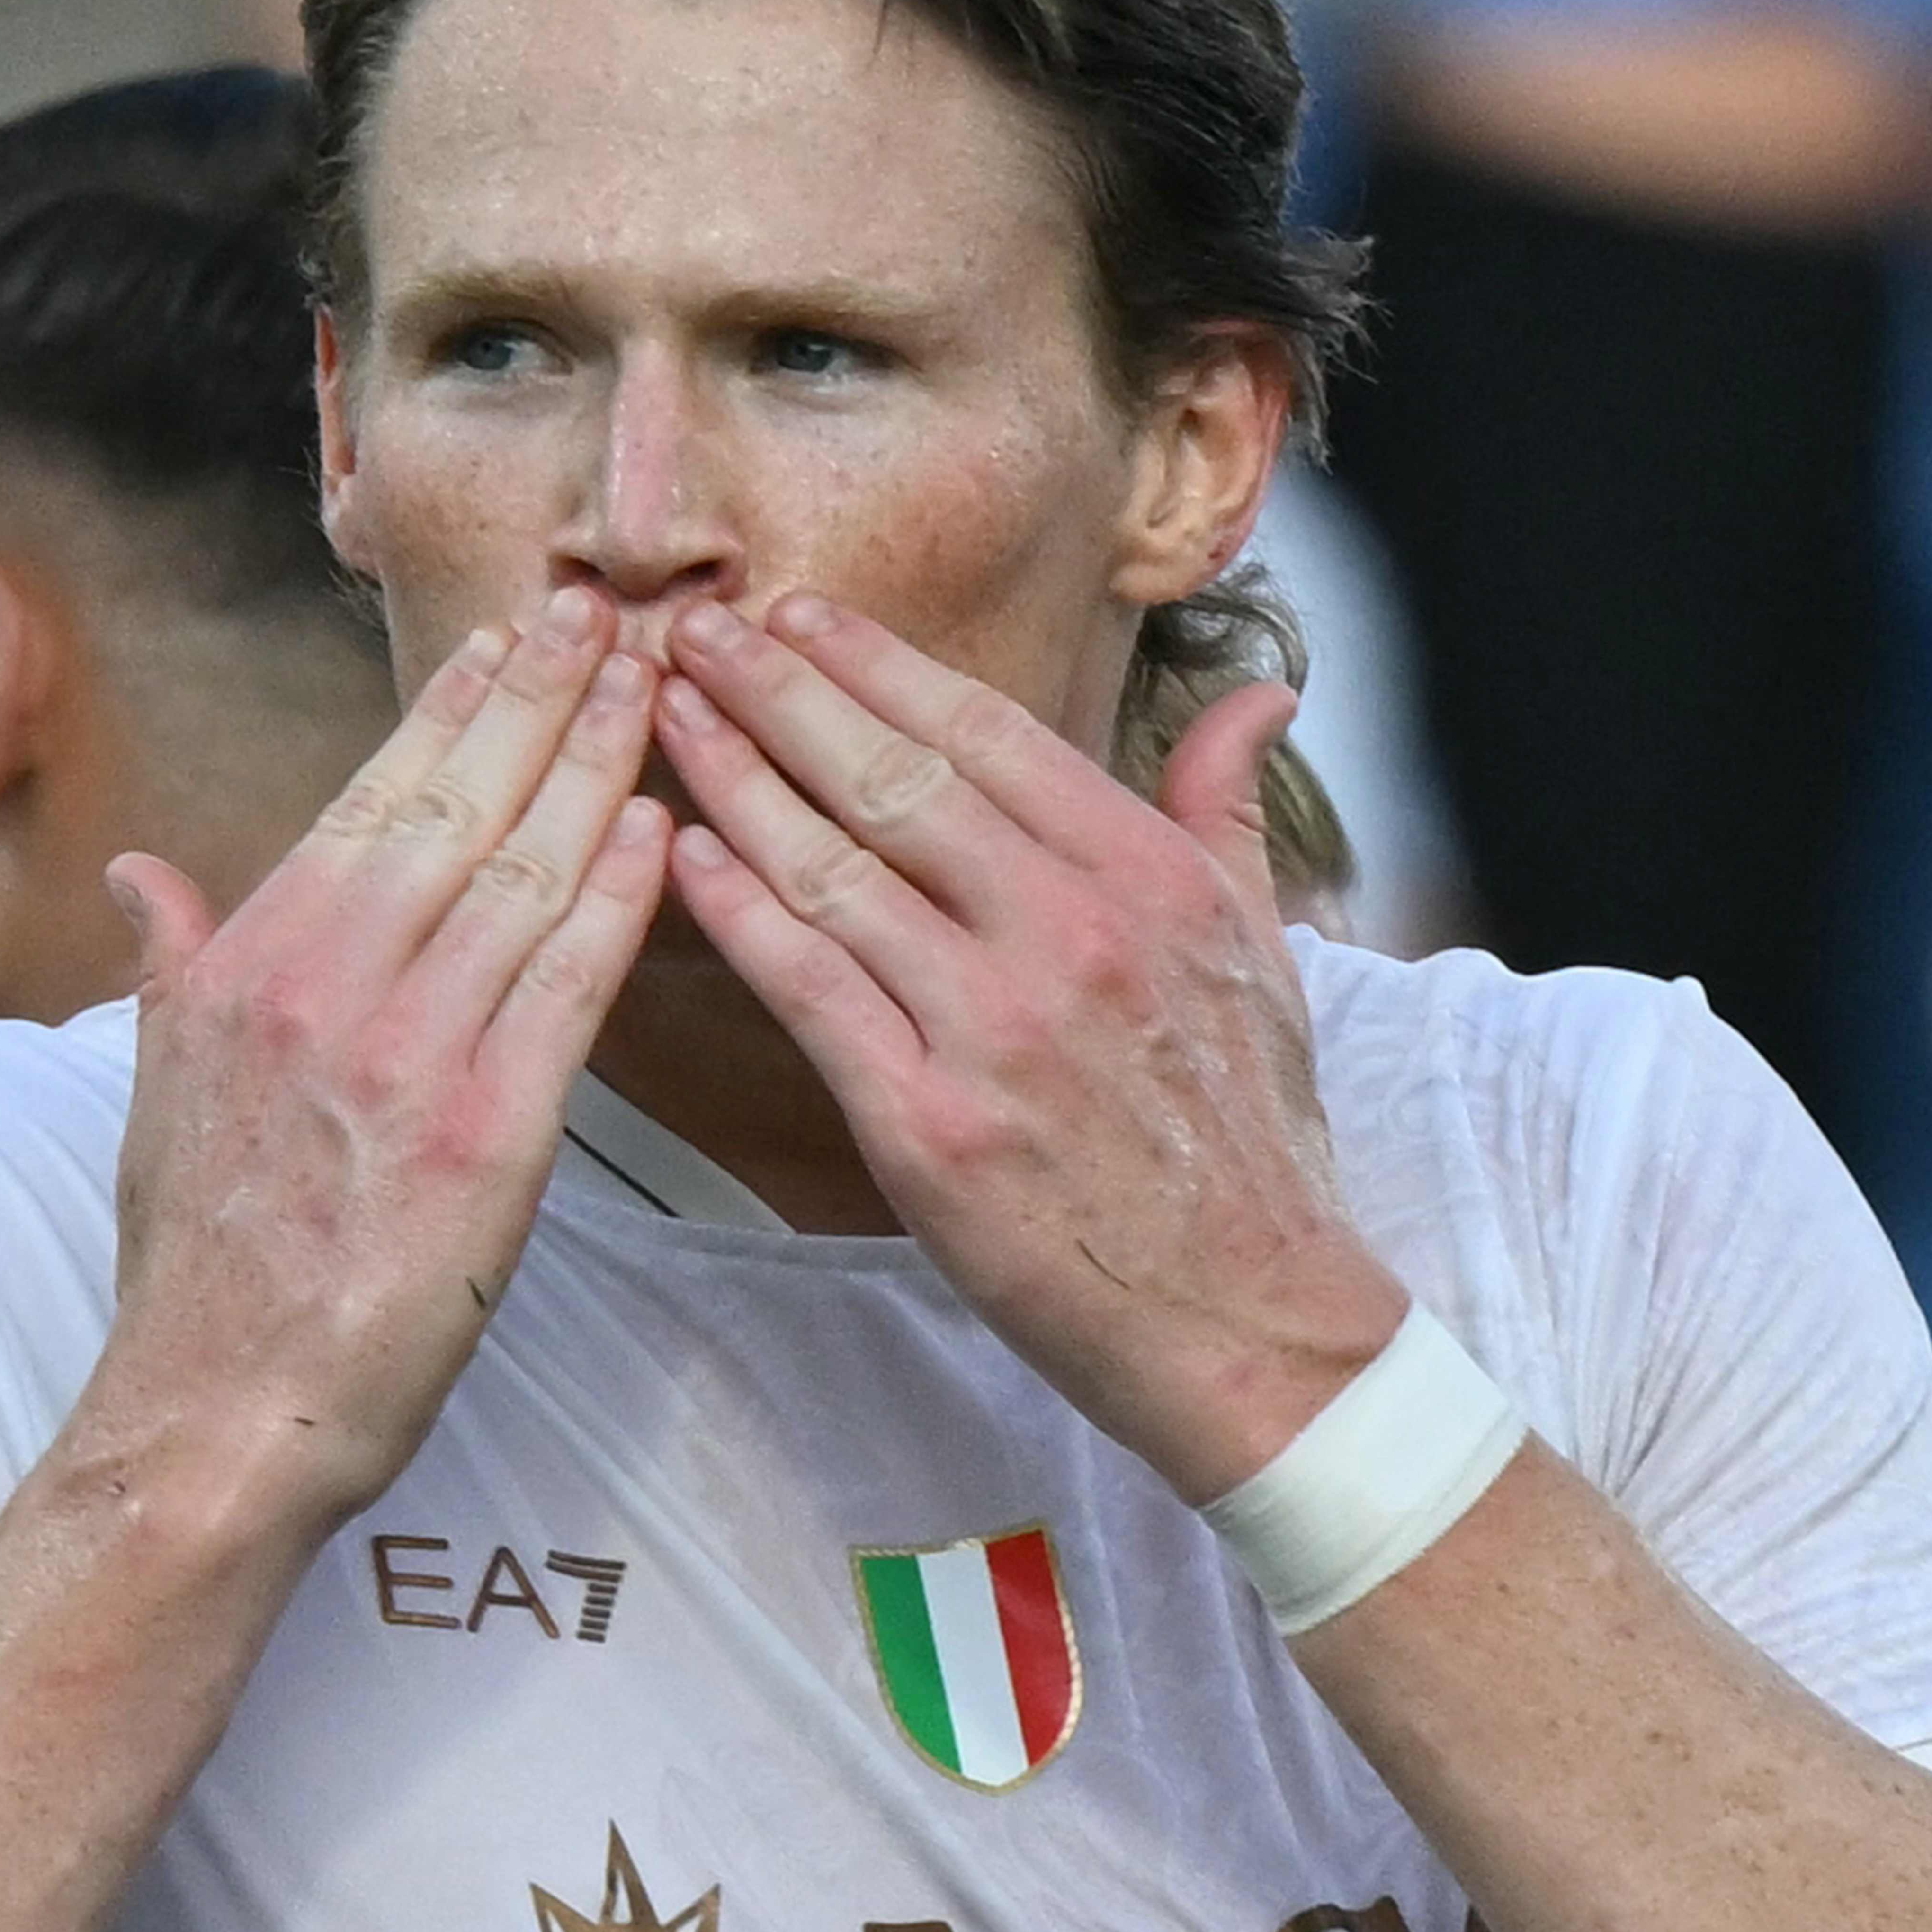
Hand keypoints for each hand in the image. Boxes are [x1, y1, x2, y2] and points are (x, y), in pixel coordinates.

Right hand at [86, 590, 668, 1532]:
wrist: (221, 1408)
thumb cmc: (198, 1262)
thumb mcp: (155, 1091)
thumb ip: (169, 966)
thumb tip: (140, 875)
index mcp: (250, 964)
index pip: (372, 801)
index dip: (452, 711)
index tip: (513, 638)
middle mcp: (326, 987)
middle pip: (458, 809)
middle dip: (542, 698)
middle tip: (611, 612)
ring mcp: (410, 1056)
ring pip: (524, 876)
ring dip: (600, 768)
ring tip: (659, 685)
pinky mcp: (489, 1134)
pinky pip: (569, 989)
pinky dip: (620, 900)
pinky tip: (666, 830)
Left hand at [655, 593, 1403, 1501]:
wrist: (1251, 1320)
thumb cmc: (1251, 1139)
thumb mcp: (1265, 955)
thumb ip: (1228, 814)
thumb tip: (1256, 696)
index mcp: (1145, 881)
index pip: (986, 735)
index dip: (878, 664)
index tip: (798, 611)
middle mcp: (1068, 938)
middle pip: (892, 780)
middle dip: (780, 692)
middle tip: (695, 628)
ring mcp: (994, 1032)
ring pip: (832, 873)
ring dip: (733, 783)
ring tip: (665, 716)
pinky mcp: (928, 1128)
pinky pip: (808, 994)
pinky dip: (738, 917)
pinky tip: (679, 856)